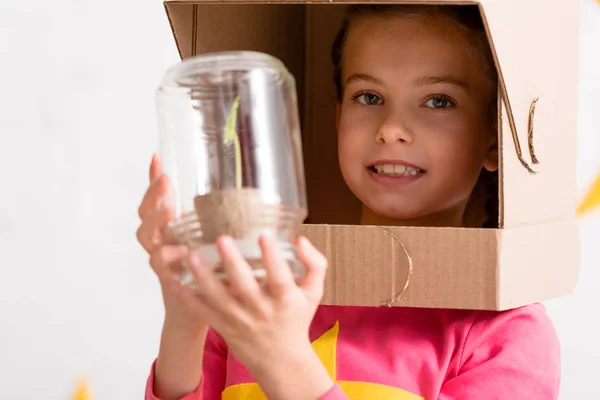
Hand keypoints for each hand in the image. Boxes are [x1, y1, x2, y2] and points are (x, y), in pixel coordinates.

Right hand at [136, 154, 207, 335]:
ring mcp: (162, 259)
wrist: (204, 309)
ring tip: (170, 213)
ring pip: (147, 238)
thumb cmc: (214, 270)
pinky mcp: (169, 279)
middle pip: (146, 214)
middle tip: (166, 182)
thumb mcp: (215, 238)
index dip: (153, 179)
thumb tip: (250, 188)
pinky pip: (160, 267)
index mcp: (172, 227)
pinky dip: (167, 259)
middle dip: (154, 196)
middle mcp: (162, 240)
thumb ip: (223, 218)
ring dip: (156, 224)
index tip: (158, 157)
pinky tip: (180, 252)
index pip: (158, 198)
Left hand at [185, 234, 333, 399]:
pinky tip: (175, 281)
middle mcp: (261, 310)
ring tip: (192, 256)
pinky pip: (203, 312)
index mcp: (285, 300)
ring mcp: (239, 320)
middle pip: (245, 286)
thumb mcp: (313, 292)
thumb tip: (299, 239)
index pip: (280, 278)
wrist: (281, 359)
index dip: (272, 257)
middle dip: (232, 262)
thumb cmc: (295, 318)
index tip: (263, 235)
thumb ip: (314, 264)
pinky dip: (188, 298)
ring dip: (203, 277)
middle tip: (222, 238)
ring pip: (218, 298)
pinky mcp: (222, 326)